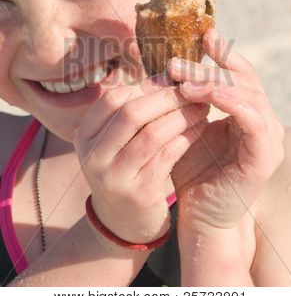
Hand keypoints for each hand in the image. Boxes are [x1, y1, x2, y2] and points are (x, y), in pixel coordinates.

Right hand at [73, 71, 208, 243]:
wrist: (123, 220)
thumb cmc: (125, 167)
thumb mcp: (116, 140)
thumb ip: (134, 111)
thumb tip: (167, 74)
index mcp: (84, 135)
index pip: (113, 98)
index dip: (144, 86)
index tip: (171, 81)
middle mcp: (93, 155)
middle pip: (131, 113)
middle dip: (167, 99)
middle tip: (193, 90)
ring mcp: (114, 177)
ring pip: (152, 134)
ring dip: (182, 117)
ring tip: (202, 107)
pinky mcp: (138, 194)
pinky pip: (167, 156)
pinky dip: (186, 138)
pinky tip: (201, 129)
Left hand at [167, 28, 284, 232]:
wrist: (199, 214)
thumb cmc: (189, 170)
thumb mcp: (181, 128)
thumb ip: (178, 103)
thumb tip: (157, 72)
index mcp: (244, 111)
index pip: (237, 74)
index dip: (222, 54)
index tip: (201, 36)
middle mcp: (260, 120)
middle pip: (241, 79)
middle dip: (208, 67)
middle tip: (175, 62)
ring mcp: (266, 137)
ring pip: (248, 95)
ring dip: (214, 83)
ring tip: (182, 81)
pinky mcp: (264, 156)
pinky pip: (253, 121)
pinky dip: (232, 103)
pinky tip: (208, 95)